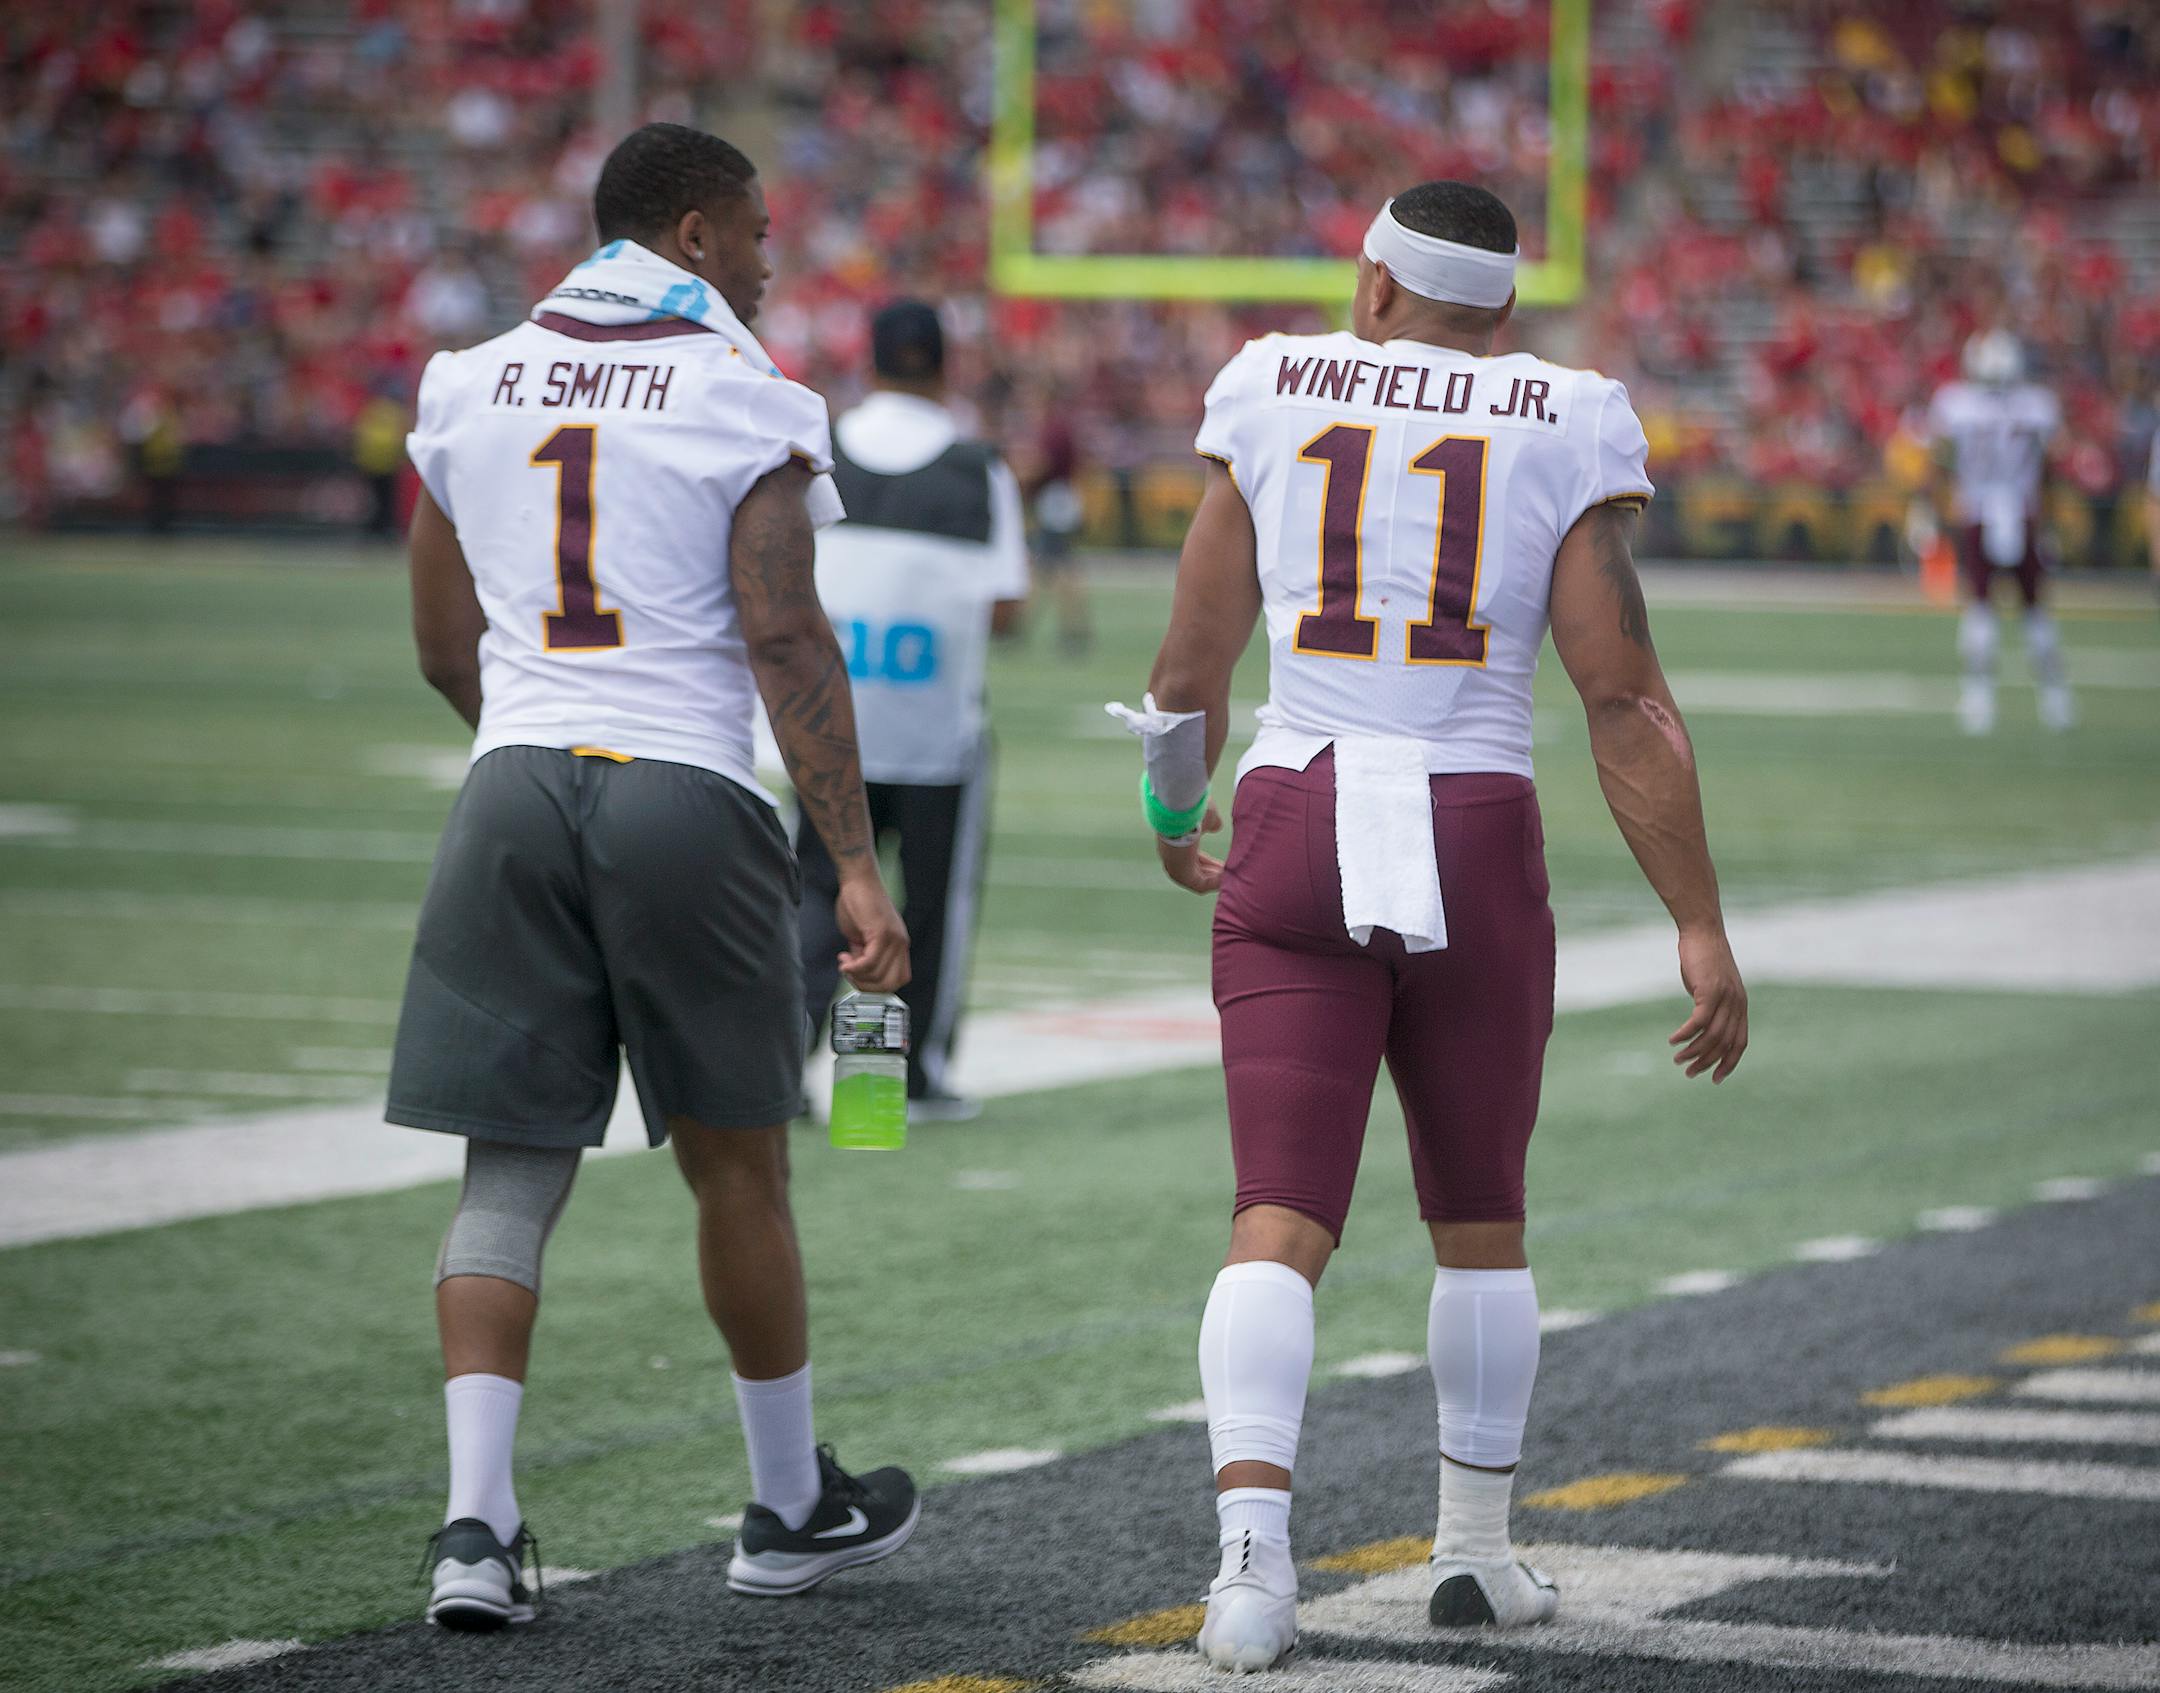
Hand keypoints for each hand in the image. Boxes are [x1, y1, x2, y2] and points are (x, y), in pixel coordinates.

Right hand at [835, 869, 909, 991]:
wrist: (857, 880)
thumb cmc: (859, 903)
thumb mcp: (862, 936)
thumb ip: (864, 955)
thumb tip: (858, 973)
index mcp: (898, 945)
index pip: (898, 980)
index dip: (877, 986)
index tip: (859, 977)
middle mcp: (900, 943)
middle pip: (890, 984)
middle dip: (866, 986)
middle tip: (850, 975)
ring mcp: (893, 939)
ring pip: (878, 976)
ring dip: (856, 976)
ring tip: (845, 962)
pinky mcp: (882, 933)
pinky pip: (870, 963)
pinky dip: (855, 968)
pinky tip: (845, 961)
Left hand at [1155, 802, 1224, 894]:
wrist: (1181, 811)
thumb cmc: (1191, 810)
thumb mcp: (1205, 816)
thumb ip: (1211, 823)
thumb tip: (1216, 826)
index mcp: (1174, 844)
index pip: (1192, 859)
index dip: (1209, 863)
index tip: (1224, 865)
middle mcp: (1171, 858)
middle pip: (1195, 873)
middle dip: (1214, 873)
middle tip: (1230, 873)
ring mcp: (1175, 868)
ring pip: (1199, 880)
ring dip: (1216, 879)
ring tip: (1232, 877)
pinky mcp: (1182, 875)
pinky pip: (1201, 884)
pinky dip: (1215, 882)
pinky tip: (1228, 877)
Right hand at [1670, 925, 1747, 1081]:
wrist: (1703, 932)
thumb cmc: (1703, 957)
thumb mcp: (1711, 984)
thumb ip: (1711, 1004)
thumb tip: (1701, 1024)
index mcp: (1740, 1006)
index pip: (1739, 1043)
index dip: (1729, 1063)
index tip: (1716, 1079)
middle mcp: (1737, 1004)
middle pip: (1724, 1044)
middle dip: (1707, 1062)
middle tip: (1689, 1073)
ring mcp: (1725, 998)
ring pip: (1711, 1036)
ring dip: (1693, 1052)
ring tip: (1678, 1060)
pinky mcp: (1710, 991)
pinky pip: (1698, 1022)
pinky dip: (1685, 1035)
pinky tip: (1673, 1040)